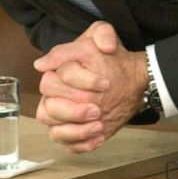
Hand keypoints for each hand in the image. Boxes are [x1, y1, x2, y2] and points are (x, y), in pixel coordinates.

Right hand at [34, 21, 147, 152]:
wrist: (128, 80)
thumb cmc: (111, 60)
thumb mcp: (105, 37)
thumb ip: (100, 33)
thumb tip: (96, 47)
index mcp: (54, 74)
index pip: (52, 81)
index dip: (80, 83)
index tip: (104, 84)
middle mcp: (53, 96)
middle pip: (49, 108)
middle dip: (74, 110)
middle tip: (97, 109)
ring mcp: (61, 116)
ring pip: (54, 130)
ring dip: (76, 130)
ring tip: (99, 125)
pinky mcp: (73, 132)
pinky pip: (68, 145)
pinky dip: (83, 144)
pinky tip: (100, 137)